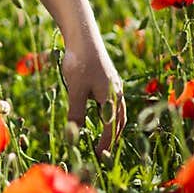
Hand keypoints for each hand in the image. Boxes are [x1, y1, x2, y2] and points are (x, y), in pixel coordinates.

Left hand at [59, 36, 125, 155]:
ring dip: (110, 125)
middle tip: (104, 152)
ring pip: (115, 110)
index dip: (105, 144)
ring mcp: (113, 84)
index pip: (111, 128)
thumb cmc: (79, 62)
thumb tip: (74, 135)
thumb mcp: (76, 90)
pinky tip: (97, 112)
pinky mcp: (107, 77)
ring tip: (103, 137)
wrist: (83, 35)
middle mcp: (116, 92)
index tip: (99, 157)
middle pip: (118, 121)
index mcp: (112, 97)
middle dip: (112, 137)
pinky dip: (106, 112)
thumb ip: (76, 112)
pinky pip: (110, 101)